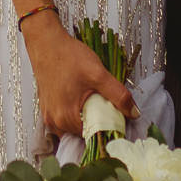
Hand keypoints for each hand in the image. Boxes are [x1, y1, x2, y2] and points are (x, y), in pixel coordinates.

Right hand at [21, 12, 137, 142]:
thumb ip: (118, 95)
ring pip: (74, 128)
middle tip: (108, 109)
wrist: (46, 42)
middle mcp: (55, 122)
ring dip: (86, 121)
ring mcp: (49, 116)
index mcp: (66, 118)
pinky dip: (75, 116)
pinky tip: (81, 102)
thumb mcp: (98, 74)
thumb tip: (134, 113)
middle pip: (84, 133)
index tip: (118, 122)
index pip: (94, 137)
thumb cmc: (68, 56)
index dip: (109, 131)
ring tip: (95, 104)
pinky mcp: (46, 109)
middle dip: (98, 125)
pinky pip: (64, 122)